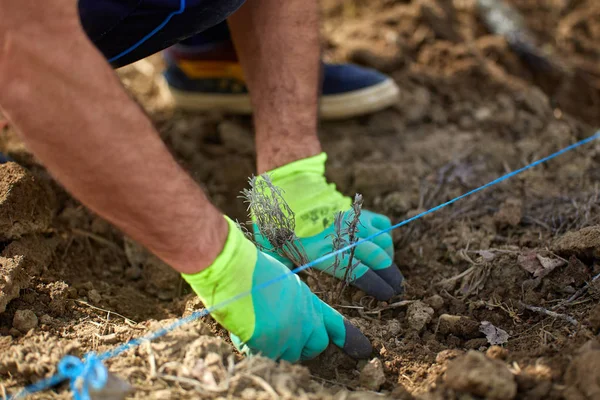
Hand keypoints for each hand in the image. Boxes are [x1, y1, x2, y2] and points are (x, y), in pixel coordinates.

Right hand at [182, 217, 371, 361]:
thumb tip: (289, 312)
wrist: (236, 273)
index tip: (363, 349)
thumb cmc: (254, 270)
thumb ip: (292, 299)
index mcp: (309, 301)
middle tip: (285, 336)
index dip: (347, 337)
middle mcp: (304, 321)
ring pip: (289, 355)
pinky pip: (265, 357)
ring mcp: (288, 336)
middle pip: (316, 346)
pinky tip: (244, 332)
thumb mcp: (283, 280)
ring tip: (259, 328)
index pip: (334, 323)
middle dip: (304, 345)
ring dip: (277, 347)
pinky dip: (255, 349)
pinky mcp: (269, 348)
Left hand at [252, 153, 404, 300]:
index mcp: (323, 251)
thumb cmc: (276, 226)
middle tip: (396, 287)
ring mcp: (352, 220)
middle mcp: (342, 235)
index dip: (376, 285)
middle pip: (376, 257)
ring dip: (388, 256)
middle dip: (390, 274)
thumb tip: (290, 293)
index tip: (386, 294)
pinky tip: (382, 245)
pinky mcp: (356, 209)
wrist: (287, 187)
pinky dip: (385, 234)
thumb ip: (287, 273)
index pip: (358, 271)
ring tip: (388, 269)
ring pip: (382, 240)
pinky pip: (381, 223)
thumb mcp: (275, 253)